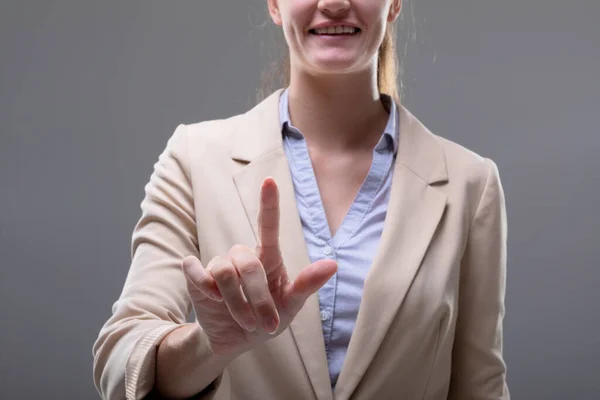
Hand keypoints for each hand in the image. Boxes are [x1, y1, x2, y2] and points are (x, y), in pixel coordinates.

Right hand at [181, 177, 337, 355]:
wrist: (234, 340)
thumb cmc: (267, 319)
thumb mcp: (291, 306)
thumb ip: (307, 285)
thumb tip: (333, 264)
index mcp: (268, 258)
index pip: (268, 226)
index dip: (269, 204)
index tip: (270, 181)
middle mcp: (243, 256)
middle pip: (248, 264)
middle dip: (258, 298)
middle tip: (266, 324)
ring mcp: (218, 264)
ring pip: (224, 274)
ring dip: (237, 304)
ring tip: (246, 322)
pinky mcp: (196, 276)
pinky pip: (195, 271)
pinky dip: (205, 288)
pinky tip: (211, 299)